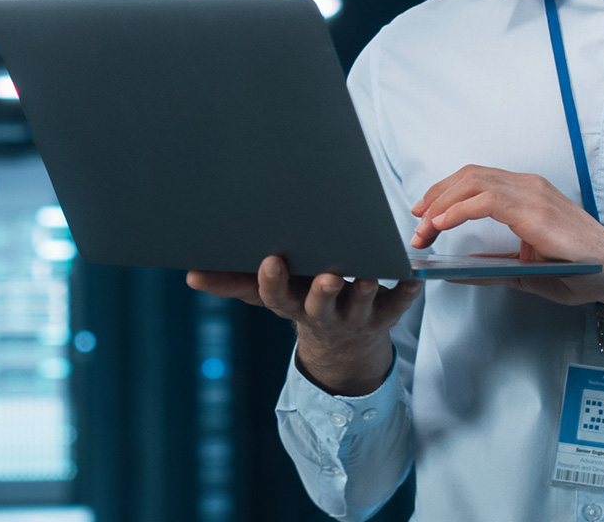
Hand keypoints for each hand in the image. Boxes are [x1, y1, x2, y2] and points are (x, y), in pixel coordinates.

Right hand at [187, 255, 420, 396]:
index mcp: (291, 305)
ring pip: (361, 305)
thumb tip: (189, 276)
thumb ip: (231, 283)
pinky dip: (407, 292)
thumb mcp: (266, 296)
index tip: (271, 260)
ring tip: (370, 275)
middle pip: (321, 306)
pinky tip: (414, 277)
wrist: (343, 343)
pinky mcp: (385, 313)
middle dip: (324, 293)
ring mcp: (355, 315)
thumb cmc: (299, 301)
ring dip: (366, 291)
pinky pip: (399, 304)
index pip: (276, 297)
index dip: (273, 282)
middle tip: (330, 277)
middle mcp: (323, 314)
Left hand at [409, 165, 603, 342]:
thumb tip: (454, 271)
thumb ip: (493, 266)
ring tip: (424, 228)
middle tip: (416, 224)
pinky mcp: (535, 210)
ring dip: (441, 205)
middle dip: (435, 197)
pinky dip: (457, 210)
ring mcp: (532, 194)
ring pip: (472, 182)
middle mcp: (528, 186)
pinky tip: (442, 224)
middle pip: (468, 176)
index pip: (475, 180)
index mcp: (527, 194)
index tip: (423, 215)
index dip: (444, 193)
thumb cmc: (579, 271)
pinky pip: (486, 200)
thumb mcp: (527, 269)